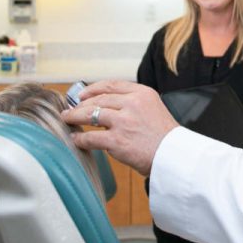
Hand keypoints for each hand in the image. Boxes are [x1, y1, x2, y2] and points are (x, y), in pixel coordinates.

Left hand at [61, 80, 178, 175]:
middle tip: (70, 109)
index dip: (92, 89)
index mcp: (142, 93)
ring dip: (75, 116)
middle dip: (80, 104)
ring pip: (90, 114)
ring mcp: (123, 122)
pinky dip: (80, 138)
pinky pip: (91, 137)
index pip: (111, 85)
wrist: (174, 157)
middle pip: (98, 99)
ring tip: (67, 119)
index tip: (82, 94)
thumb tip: (104, 108)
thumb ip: (133, 104)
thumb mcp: (153, 109)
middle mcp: (132, 104)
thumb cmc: (165, 137)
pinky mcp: (117, 141)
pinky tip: (75, 139)